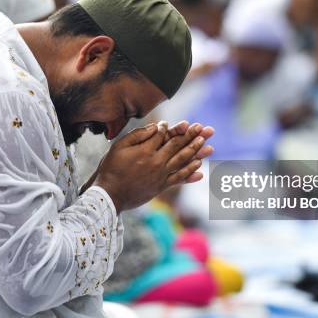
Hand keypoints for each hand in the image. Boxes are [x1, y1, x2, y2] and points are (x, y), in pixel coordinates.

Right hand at [94, 122, 212, 212]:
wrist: (110, 194)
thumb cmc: (111, 169)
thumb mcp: (119, 147)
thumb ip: (137, 135)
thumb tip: (155, 127)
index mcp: (146, 150)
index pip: (164, 135)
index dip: (174, 128)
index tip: (185, 123)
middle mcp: (156, 162)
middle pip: (177, 145)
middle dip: (191, 136)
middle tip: (203, 128)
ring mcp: (160, 175)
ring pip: (182, 161)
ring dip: (195, 151)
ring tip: (207, 144)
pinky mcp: (161, 186)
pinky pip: (179, 177)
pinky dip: (190, 172)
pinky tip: (199, 166)